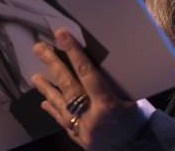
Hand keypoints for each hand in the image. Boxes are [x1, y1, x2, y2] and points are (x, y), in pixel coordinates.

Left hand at [32, 29, 146, 149]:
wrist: (138, 150)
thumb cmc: (140, 124)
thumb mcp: (134, 101)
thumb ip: (116, 85)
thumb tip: (100, 64)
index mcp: (107, 105)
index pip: (87, 73)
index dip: (74, 52)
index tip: (61, 35)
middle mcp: (91, 116)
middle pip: (68, 86)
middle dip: (53, 65)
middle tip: (39, 48)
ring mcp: (82, 130)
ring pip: (60, 105)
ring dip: (47, 89)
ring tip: (35, 76)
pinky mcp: (79, 140)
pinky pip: (63, 123)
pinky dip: (54, 111)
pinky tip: (44, 103)